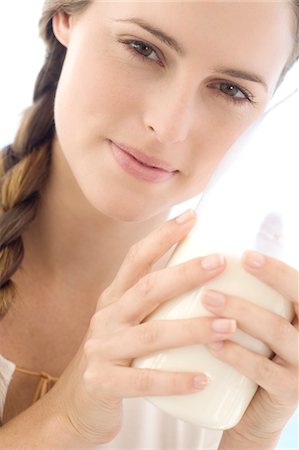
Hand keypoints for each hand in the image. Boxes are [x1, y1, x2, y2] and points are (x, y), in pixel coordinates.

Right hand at [53, 211, 229, 444]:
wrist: (79, 403)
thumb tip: (205, 284)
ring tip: (228, 325)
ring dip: (193, 329)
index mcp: (114, 299)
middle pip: (147, 289)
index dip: (162, 236)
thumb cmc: (117, 357)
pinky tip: (204, 378)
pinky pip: (143, 381)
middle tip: (219, 262)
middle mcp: (106, 318)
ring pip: (151, 335)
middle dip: (185, 273)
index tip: (192, 217)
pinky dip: (175, 380)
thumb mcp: (128, 323)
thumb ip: (154, 305)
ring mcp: (102, 350)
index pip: (136, 259)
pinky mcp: (103, 383)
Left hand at [202, 250, 297, 443]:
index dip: (277, 269)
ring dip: (241, 311)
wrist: (255, 414)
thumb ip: (252, 301)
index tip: (246, 255)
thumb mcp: (260, 327)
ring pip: (276, 330)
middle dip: (270, 277)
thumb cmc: (254, 357)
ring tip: (208, 299)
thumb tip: (211, 262)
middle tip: (236, 264)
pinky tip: (213, 344)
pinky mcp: (289, 392)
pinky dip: (237, 354)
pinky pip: (263, 370)